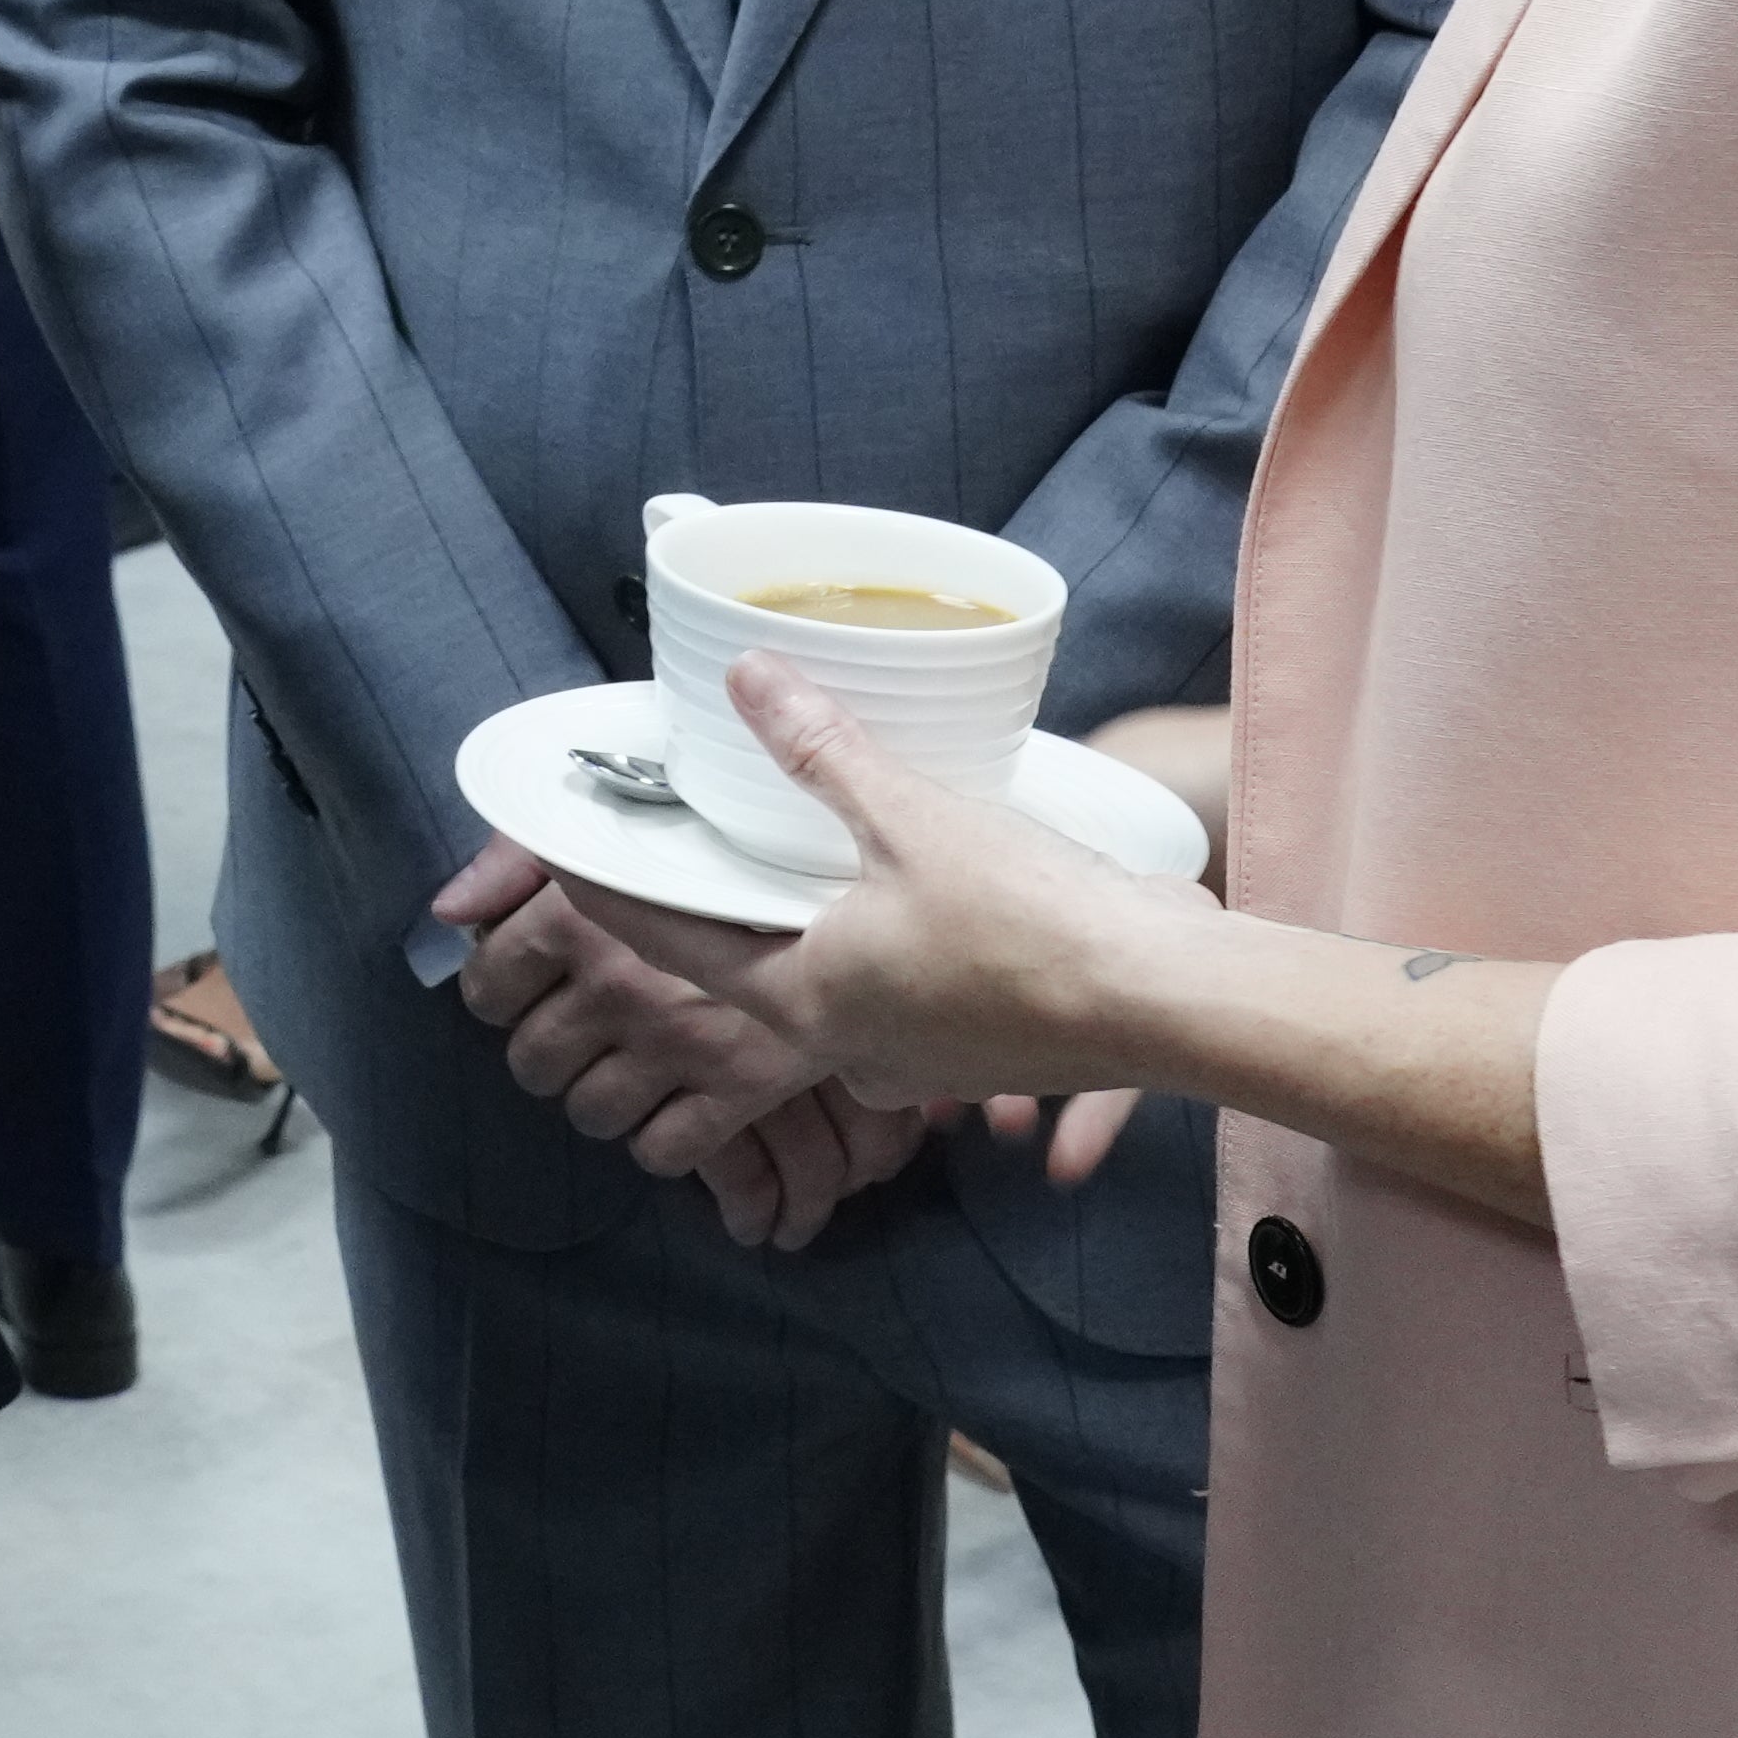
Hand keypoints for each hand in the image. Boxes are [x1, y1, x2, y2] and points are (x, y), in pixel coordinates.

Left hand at [442, 830, 853, 1196]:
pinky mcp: (741, 1088)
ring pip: (591, 1112)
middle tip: (579, 1029)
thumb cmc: (737, 840)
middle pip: (532, 1061)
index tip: (520, 987)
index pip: (489, 982)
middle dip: (548, 1049)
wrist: (862, 879)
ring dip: (602, 1096)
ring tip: (628, 1064)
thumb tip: (447, 911)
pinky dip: (664, 1138)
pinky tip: (677, 1102)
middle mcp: (619, 984)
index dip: (497, 990)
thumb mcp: (621, 821)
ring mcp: (679, 1043)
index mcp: (583, 914)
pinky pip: (665, 1151)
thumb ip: (518, 856)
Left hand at [654, 662, 1194, 1131]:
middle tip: (696, 836)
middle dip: (722, 904)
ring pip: (834, 982)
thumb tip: (747, 678)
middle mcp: (849, 1045)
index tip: (572, 858)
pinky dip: (881, 939)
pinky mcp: (980, 1048)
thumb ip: (822, 750)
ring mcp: (918, 1059)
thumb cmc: (1032, 921)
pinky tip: (905, 890)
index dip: (616, 896)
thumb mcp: (910, 816)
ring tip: (799, 849)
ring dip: (810, 922)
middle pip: (753, 967)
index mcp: (806, 1001)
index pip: (676, 943)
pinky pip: (904, 992)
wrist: (1166, 999)